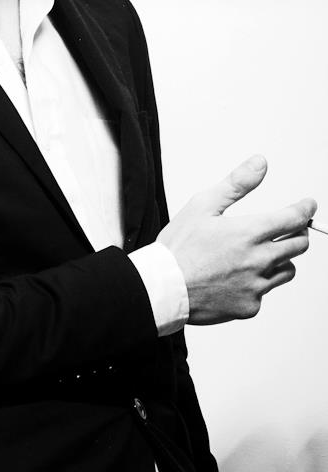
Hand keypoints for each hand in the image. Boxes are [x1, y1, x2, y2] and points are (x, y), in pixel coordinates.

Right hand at [157, 154, 315, 324]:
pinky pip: (264, 292)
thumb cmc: (178, 248)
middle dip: (297, 234)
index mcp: (249, 233)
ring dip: (281, 260)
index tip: (308, 206)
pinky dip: (257, 284)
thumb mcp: (203, 205)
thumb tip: (260, 164)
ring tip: (259, 256)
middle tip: (288, 230)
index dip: (305, 210)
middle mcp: (258, 260)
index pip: (294, 219)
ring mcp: (256, 286)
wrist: (162, 288)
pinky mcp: (249, 306)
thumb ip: (236, 184)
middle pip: (299, 246)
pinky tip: (236, 279)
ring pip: (287, 270)